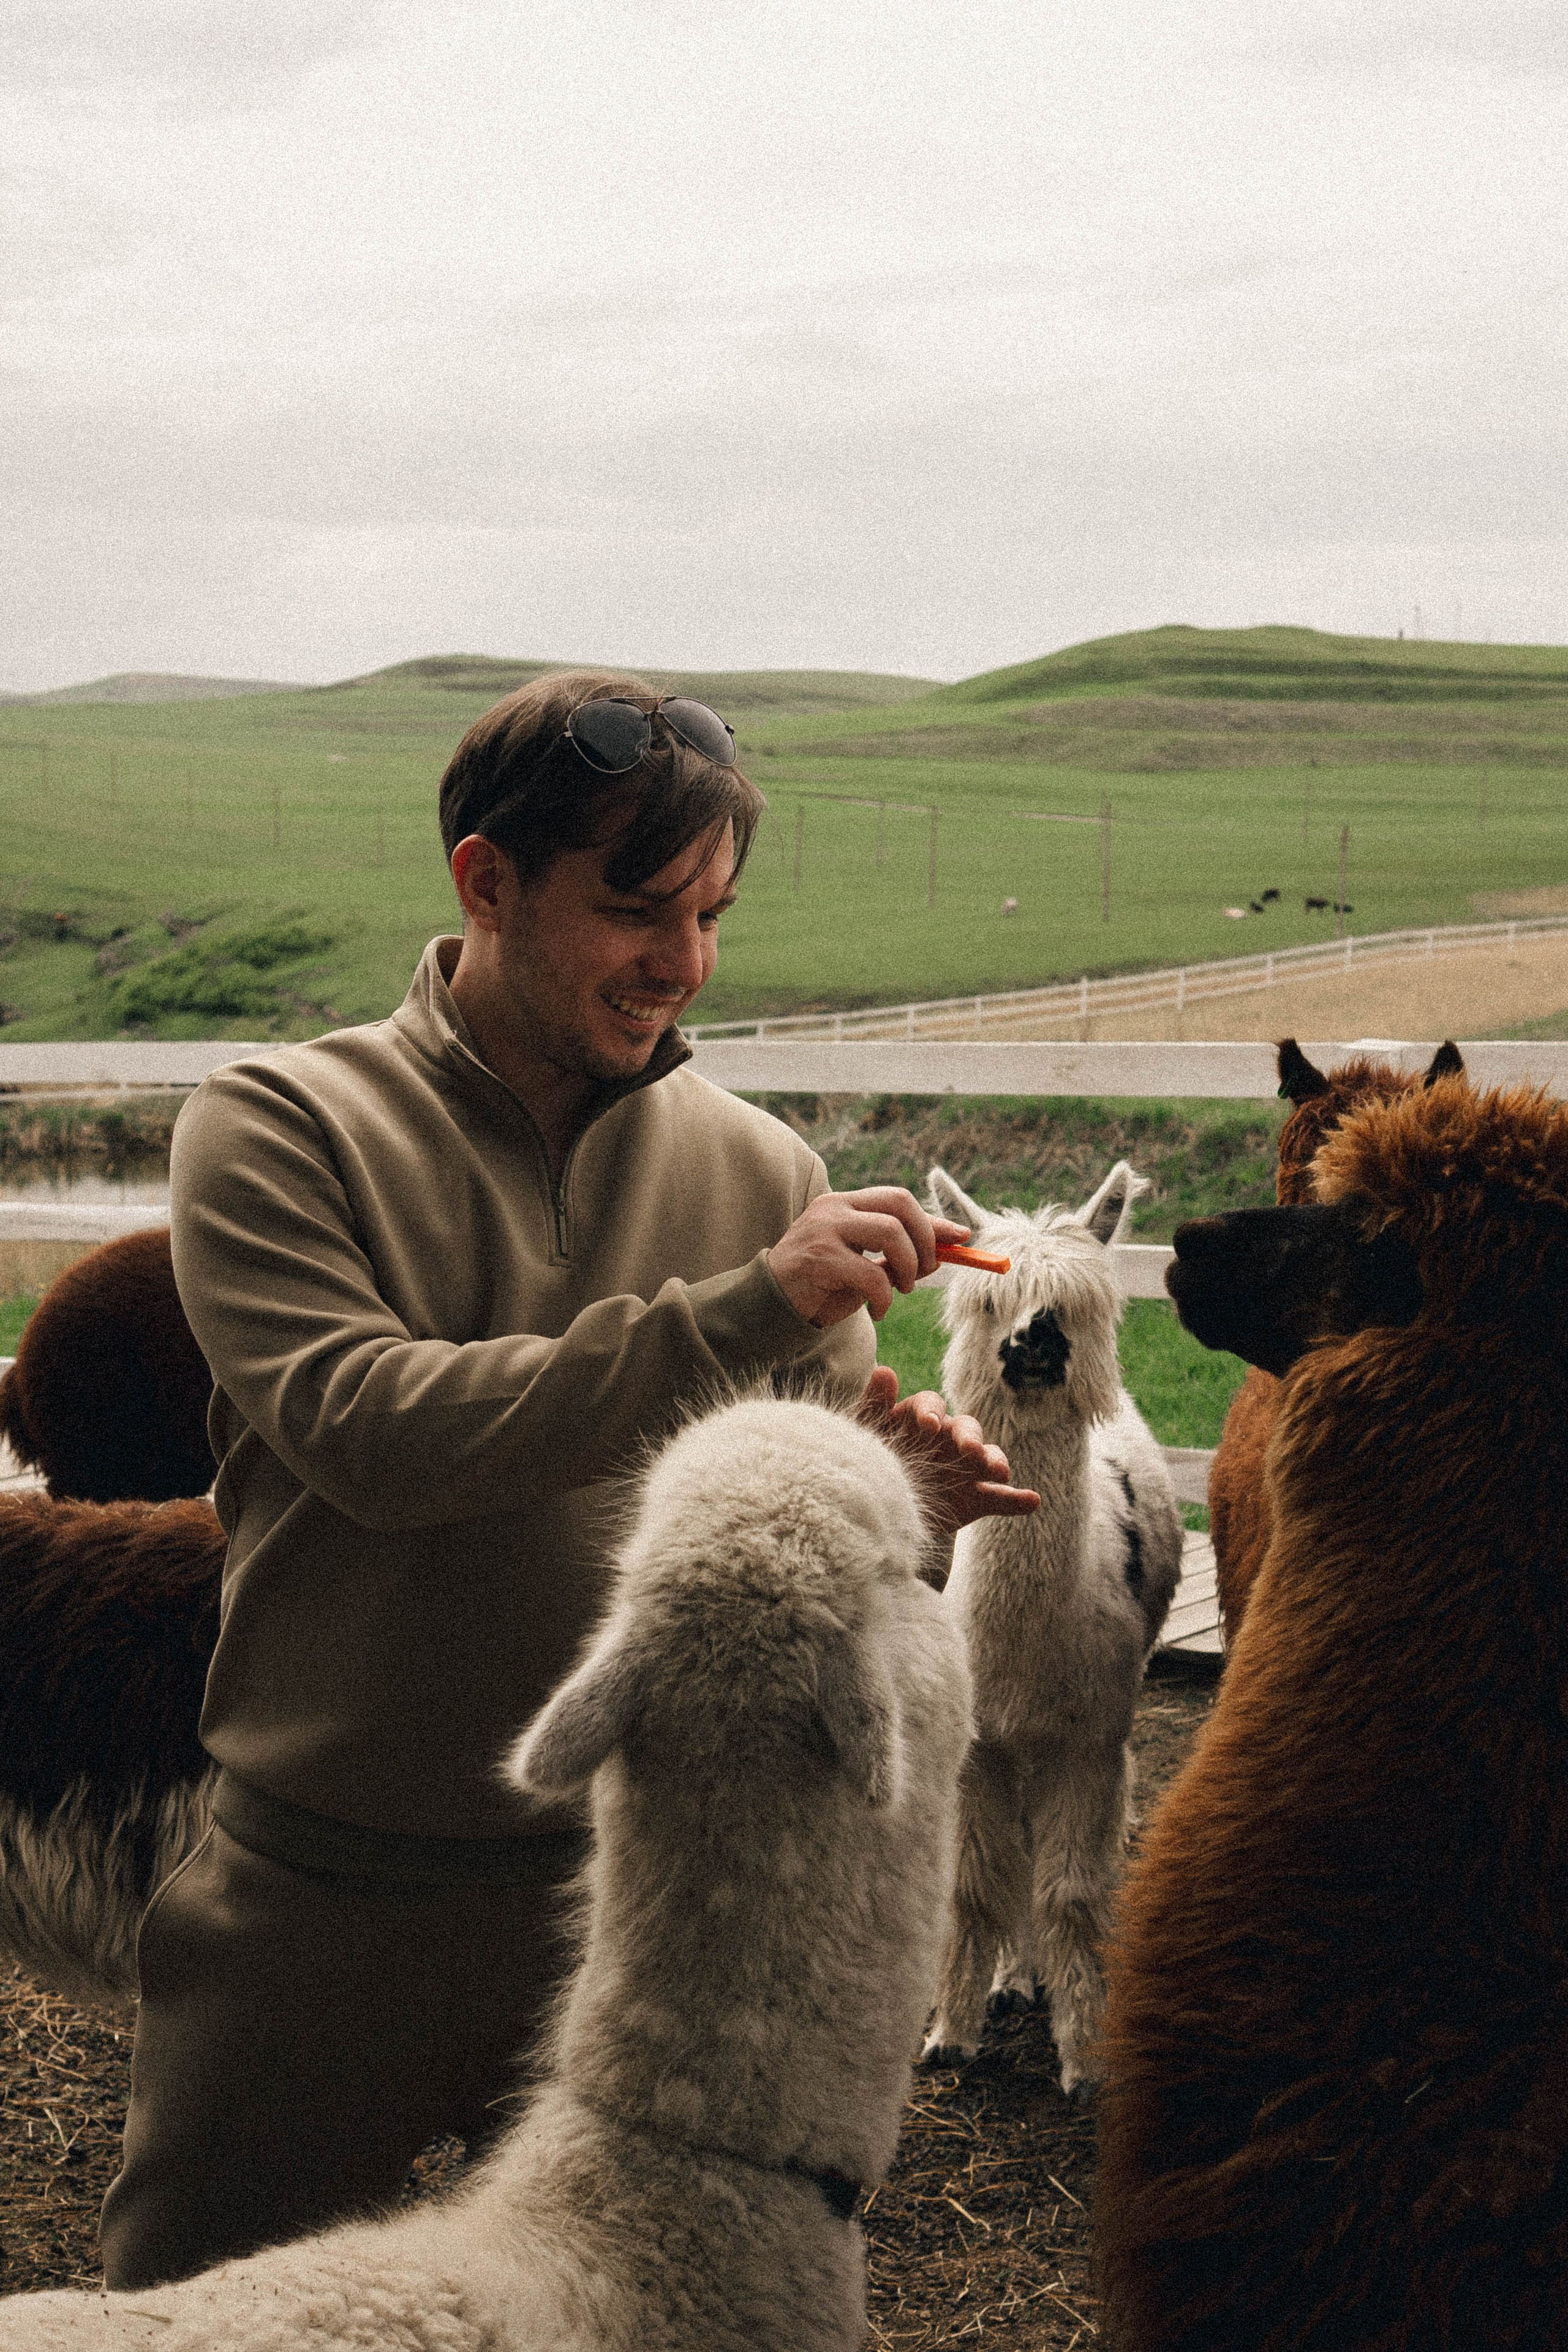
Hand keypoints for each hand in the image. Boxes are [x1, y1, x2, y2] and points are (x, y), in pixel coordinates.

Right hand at [767, 1187, 969, 1328]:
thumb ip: (896, 1254)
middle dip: (926, 1238)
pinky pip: (871, 1274)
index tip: (962, 1237)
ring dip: (909, 1266)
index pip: (899, 1199)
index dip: (934, 1219)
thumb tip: (947, 1248)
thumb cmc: (821, 1286)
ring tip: (902, 1290)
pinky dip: (885, 1297)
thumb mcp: (864, 1265)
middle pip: (900, 1204)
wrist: (772, 1305)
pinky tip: (878, 1311)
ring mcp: (825, 1229)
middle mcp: (834, 1208)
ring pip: (891, 1233)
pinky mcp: (819, 1259)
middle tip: (927, 1270)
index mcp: (845, 1204)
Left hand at [858, 1366, 1040, 1531]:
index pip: (930, 1405)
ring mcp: (965, 1468)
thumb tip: (885, 1371)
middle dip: (969, 1436)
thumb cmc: (866, 1460)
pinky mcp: (975, 1498)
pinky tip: (1032, 1500)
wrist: (874, 1509)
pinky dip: (1017, 1499)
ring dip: (996, 1461)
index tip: (928, 1426)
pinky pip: (1000, 1497)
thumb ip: (873, 1406)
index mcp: (920, 1418)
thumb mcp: (863, 1436)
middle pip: (966, 1427)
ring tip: (1000, 1473)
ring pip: (987, 1457)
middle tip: (968, 1450)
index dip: (931, 1412)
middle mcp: (948, 1439)